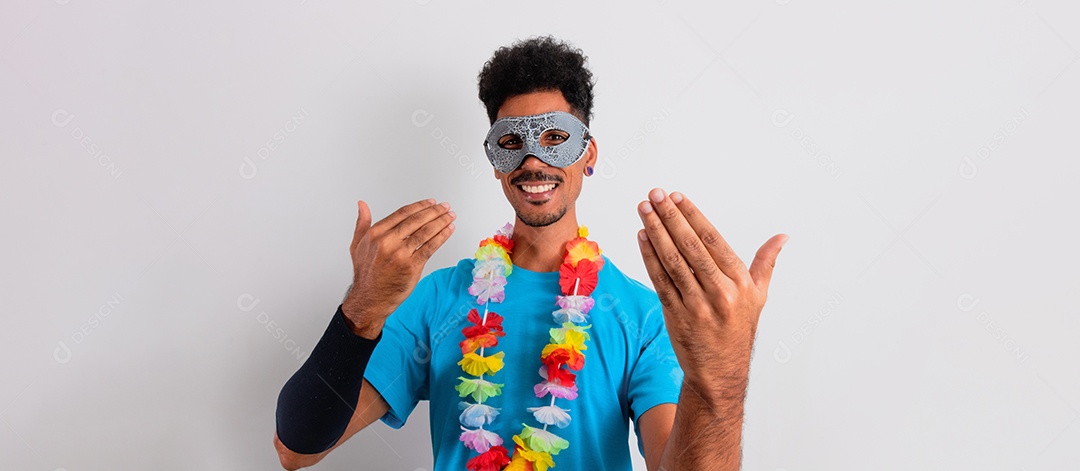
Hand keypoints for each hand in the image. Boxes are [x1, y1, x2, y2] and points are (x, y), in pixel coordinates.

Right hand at [342, 198, 455, 337]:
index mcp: (376, 234)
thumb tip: (362, 204)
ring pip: (425, 232)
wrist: (370, 299)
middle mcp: (387, 242)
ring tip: (451, 217)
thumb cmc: (366, 273)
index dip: (420, 206)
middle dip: (434, 211)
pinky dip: (442, 237)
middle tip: (445, 206)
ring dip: (441, 222)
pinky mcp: (412, 266)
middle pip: (416, 220)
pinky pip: (430, 247)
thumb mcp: (357, 245)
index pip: (402, 213)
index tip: (431, 202)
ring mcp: (400, 254)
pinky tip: (449, 230)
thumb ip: (362, 223)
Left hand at [635, 188, 786, 401]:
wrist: (720, 372)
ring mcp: (696, 305)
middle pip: (690, 247)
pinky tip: (641, 237)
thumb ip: (766, 263)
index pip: (712, 241)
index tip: (677, 197)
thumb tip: (783, 237)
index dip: (693, 216)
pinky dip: (649, 257)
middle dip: (670, 217)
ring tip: (644, 210)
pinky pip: (660, 280)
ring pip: (672, 261)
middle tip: (654, 195)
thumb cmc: (739, 329)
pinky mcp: (676, 315)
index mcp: (740, 283)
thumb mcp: (759, 296)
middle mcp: (720, 292)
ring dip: (655, 232)